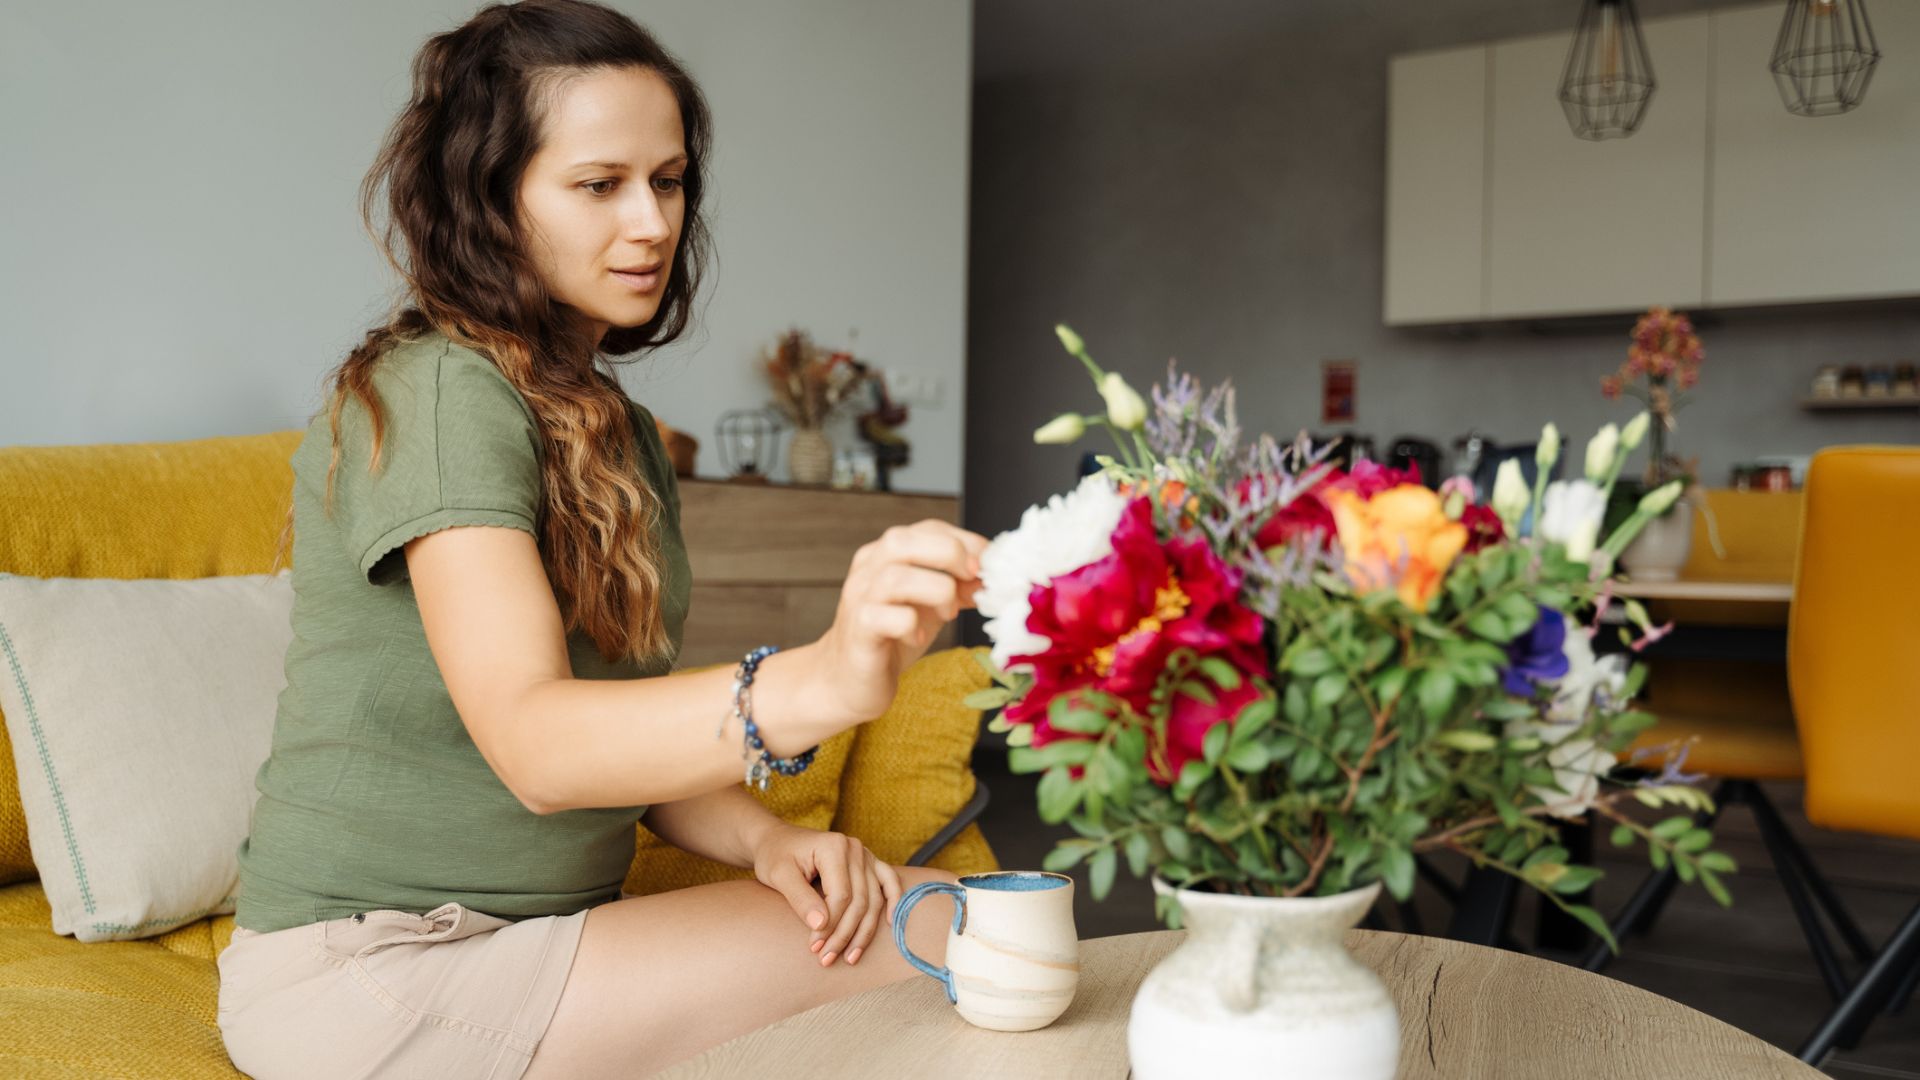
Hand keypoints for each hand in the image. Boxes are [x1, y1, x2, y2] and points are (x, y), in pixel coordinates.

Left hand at [752, 824, 902, 966]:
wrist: (778, 840)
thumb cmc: (776, 856)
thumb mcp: (779, 875)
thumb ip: (800, 899)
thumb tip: (821, 926)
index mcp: (834, 846)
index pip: (840, 895)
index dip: (829, 925)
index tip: (814, 947)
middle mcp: (854, 848)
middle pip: (859, 900)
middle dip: (844, 934)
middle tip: (826, 959)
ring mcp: (865, 855)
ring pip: (874, 899)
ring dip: (864, 931)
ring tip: (849, 957)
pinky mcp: (869, 862)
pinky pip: (889, 882)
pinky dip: (893, 902)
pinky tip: (888, 923)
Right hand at [813, 519, 988, 724]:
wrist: (848, 679)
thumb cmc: (892, 637)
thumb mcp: (930, 604)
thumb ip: (957, 587)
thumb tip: (990, 578)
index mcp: (886, 554)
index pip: (928, 529)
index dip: (965, 541)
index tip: (989, 564)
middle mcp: (868, 569)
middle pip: (903, 541)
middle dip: (949, 555)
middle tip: (972, 580)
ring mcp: (859, 598)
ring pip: (896, 578)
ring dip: (936, 592)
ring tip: (948, 613)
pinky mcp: (859, 631)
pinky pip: (886, 618)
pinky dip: (912, 626)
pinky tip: (920, 637)